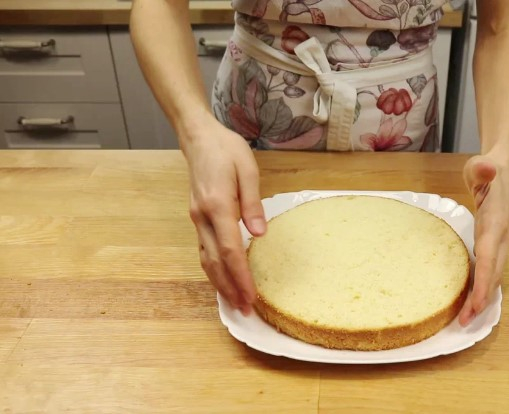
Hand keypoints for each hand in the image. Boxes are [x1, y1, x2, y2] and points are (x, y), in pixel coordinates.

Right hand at [183, 117, 265, 314]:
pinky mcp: (197, 219)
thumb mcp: (247, 169)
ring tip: (235, 302)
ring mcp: (197, 219)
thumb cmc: (227, 150)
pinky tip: (224, 279)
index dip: (241, 275)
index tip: (251, 295)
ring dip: (220, 283)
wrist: (199, 138)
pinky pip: (204, 250)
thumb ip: (253, 202)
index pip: (229, 249)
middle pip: (214, 262)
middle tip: (245, 310)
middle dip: (230, 288)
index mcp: (217, 205)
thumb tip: (259, 233)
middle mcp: (202, 217)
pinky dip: (213, 269)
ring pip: (205, 259)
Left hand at [458, 154, 508, 326]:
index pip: (489, 257)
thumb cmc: (486, 170)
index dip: (483, 282)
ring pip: (494, 275)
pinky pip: (491, 270)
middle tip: (465, 322)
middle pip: (493, 274)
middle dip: (481, 299)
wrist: (503, 169)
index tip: (475, 304)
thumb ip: (482, 169)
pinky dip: (483, 286)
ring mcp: (502, 242)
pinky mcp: (496, 244)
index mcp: (496, 223)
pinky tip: (472, 299)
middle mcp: (503, 237)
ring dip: (482, 297)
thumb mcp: (480, 166)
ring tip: (467, 318)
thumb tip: (487, 167)